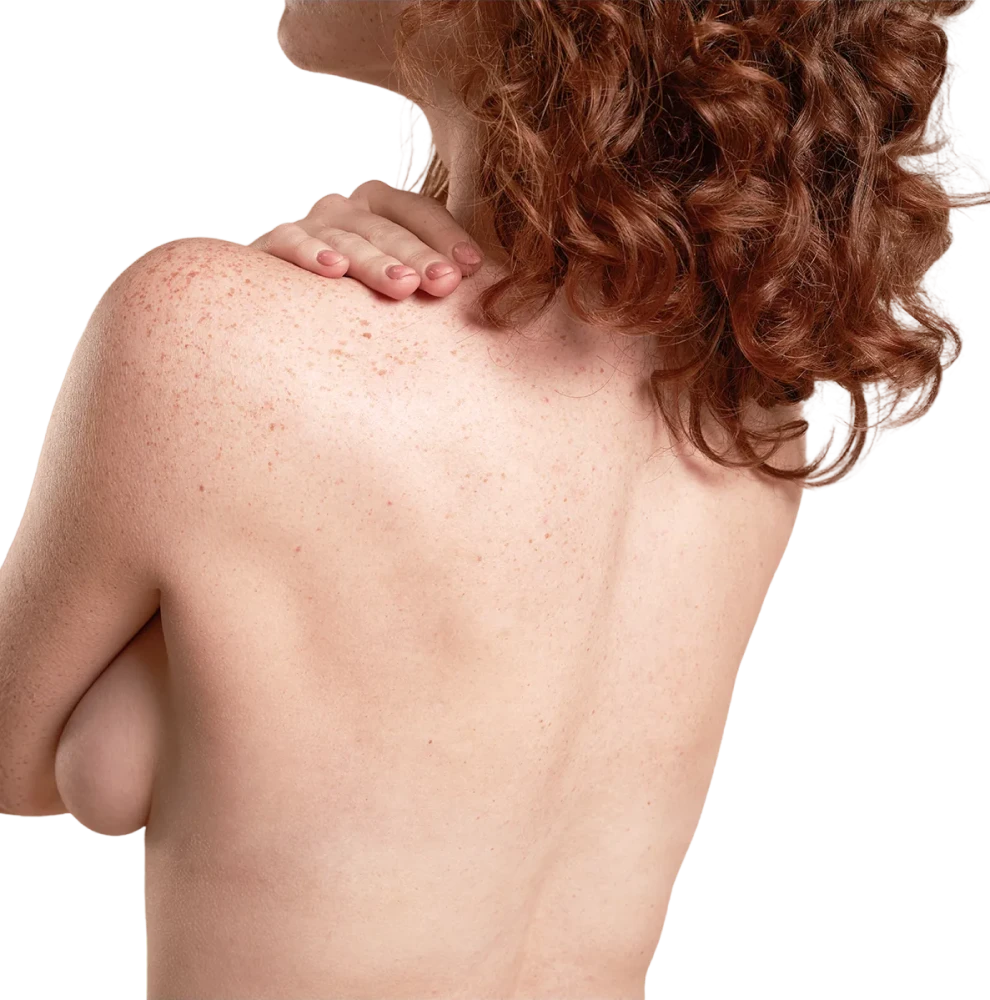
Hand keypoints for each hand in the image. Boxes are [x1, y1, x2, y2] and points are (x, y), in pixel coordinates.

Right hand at [250, 179, 484, 299]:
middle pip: (388, 229)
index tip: (473, 267)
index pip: (419, 210)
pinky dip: (312, 256)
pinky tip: (335, 272)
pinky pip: (293, 244)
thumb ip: (430, 264)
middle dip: (418, 255)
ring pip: (348, 240)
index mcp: (382, 203)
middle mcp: (347, 207)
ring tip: (402, 285)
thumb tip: (483, 280)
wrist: (281, 289)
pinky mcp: (275, 244)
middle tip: (444, 282)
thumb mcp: (392, 262)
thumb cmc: (355, 279)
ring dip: (376, 262)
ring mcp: (311, 223)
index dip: (446, 234)